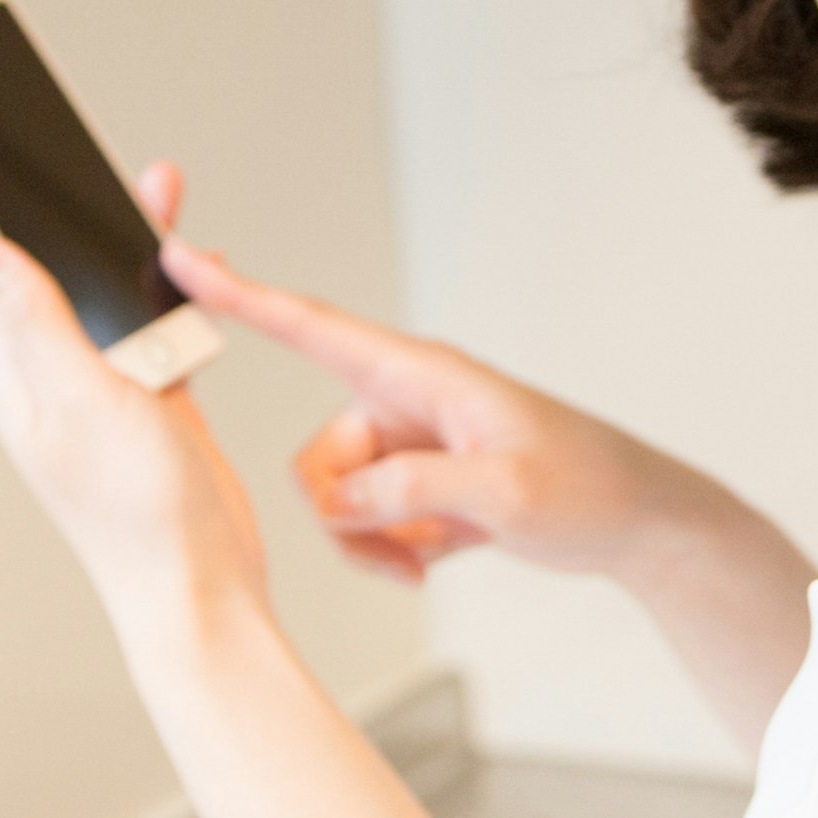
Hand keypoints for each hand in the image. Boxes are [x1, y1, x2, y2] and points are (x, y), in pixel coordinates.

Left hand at [0, 166, 264, 634]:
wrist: (203, 583)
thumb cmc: (137, 513)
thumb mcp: (83, 397)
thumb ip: (34, 316)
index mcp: (12, 378)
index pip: (1, 272)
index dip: (8, 211)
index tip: (7, 154)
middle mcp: (47, 381)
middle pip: (60, 274)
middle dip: (88, 220)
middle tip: (127, 173)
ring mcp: (98, 390)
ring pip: (110, 297)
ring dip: (137, 257)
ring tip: (165, 206)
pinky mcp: (146, 401)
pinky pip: (152, 329)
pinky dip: (172, 300)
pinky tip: (193, 277)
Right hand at [145, 209, 662, 589]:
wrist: (638, 523)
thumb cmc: (589, 488)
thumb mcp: (505, 492)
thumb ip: (413, 491)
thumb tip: (334, 501)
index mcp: (420, 375)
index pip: (311, 327)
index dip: (239, 294)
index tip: (179, 257)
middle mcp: (404, 403)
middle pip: (317, 456)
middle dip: (343, 514)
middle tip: (404, 551)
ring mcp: (410, 446)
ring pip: (337, 498)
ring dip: (370, 542)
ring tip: (426, 560)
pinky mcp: (420, 485)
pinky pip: (366, 522)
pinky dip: (391, 552)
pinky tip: (441, 557)